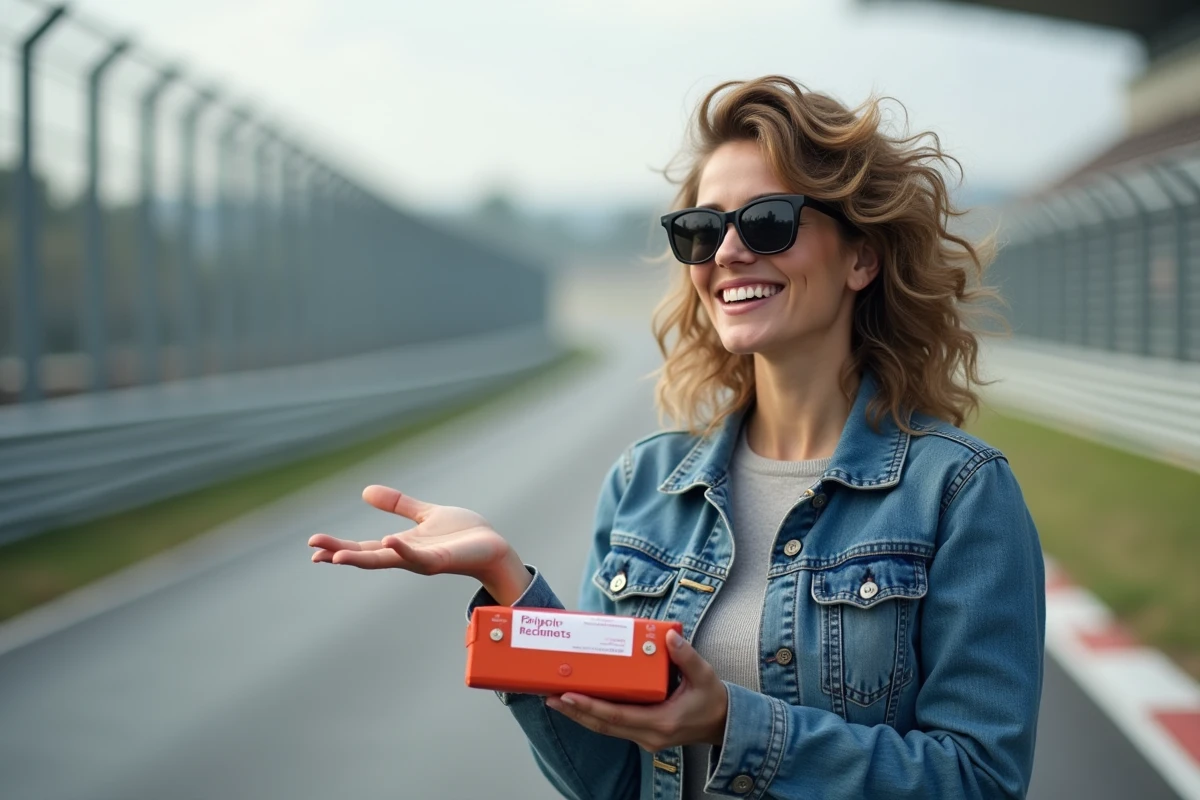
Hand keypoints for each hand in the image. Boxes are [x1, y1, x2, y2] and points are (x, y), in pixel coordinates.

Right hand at [307, 485, 531, 603]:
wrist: (493, 546)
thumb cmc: (463, 534)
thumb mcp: (425, 514)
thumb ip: (399, 505)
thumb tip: (365, 491)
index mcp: (402, 545)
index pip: (363, 547)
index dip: (339, 546)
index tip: (313, 545)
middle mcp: (407, 556)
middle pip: (367, 556)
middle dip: (341, 554)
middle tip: (315, 552)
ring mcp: (422, 560)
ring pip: (387, 561)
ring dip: (362, 559)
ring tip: (337, 555)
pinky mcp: (440, 560)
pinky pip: (418, 556)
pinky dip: (402, 550)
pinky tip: (387, 541)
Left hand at [545, 629, 727, 750]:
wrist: (724, 724)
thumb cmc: (713, 700)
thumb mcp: (705, 675)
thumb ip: (687, 656)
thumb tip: (668, 637)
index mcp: (662, 721)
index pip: (618, 716)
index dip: (591, 706)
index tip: (569, 694)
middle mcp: (650, 735)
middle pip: (604, 726)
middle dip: (576, 711)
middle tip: (551, 696)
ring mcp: (645, 738)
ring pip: (605, 729)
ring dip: (581, 715)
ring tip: (557, 699)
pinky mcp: (643, 735)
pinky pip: (614, 727)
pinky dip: (595, 716)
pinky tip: (581, 703)